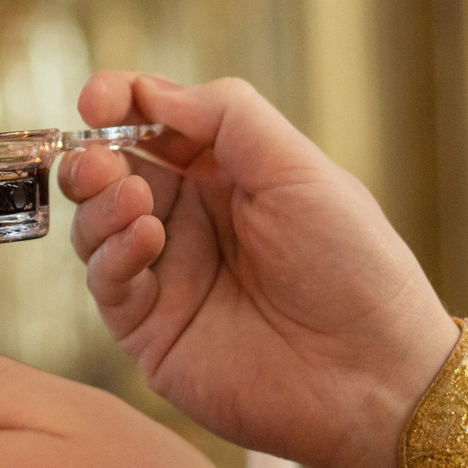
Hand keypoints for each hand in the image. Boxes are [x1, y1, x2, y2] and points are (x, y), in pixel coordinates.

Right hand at [63, 73, 457, 467]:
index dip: (118, 104)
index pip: (153, 122)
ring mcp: (168, 275)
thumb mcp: (299, 168)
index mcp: (227, 173)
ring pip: (96, 225)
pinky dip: (114, 252)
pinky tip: (147, 238)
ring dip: (100, 203)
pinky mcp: (150, 331)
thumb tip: (150, 92)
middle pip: (111, 171)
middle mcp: (191, 220)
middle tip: (98, 157)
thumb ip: (227, 116)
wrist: (374, 376)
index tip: (97, 101)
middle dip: (93, 156)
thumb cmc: (355, 267)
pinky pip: (107, 282)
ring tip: (133, 199)